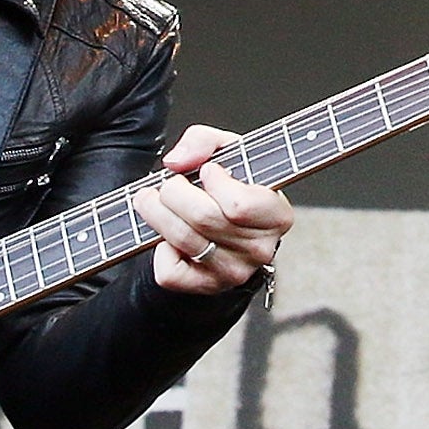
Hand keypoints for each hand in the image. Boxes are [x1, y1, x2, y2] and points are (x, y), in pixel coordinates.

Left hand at [136, 125, 292, 294]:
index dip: (215, 182)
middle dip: (173, 192)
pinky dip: (160, 250)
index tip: (208, 171)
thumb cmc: (232, 185)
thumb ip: (204, 141)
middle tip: (167, 184)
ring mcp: (234, 272)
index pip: (240, 206)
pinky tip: (169, 236)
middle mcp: (260, 249)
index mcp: (277, 215)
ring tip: (151, 200)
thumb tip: (176, 162)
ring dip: (156, 213)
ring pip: (183, 239)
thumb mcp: (227, 151)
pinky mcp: (207, 286)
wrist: (227, 224)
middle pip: (203, 218)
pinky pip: (171, 271)